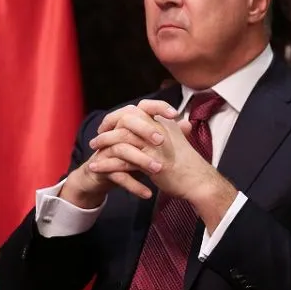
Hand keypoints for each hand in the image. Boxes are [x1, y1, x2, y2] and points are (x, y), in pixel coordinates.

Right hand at [58, 101, 177, 208]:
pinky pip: (117, 175)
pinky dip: (133, 185)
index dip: (157, 107)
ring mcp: (107, 150)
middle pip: (128, 123)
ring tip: (158, 170)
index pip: (141, 107)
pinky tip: (147, 193)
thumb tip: (188, 124)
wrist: (100, 176)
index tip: (174, 114)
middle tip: (162, 141)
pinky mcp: (102, 168)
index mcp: (128, 123)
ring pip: (123, 150)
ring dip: (142, 161)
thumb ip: (168, 134)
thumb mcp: (147, 146)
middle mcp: (115, 132)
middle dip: (146, 130)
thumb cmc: (127, 157)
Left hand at [90, 103, 237, 230]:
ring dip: (103, 144)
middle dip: (107, 128)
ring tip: (92, 152)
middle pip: (126, 120)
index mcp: (164, 123)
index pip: (139, 108)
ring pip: (121, 138)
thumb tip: (173, 122)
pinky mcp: (149, 163)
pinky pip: (121, 161)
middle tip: (96, 138)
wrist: (198, 181)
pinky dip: (106, 164)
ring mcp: (153, 146)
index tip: (110, 124)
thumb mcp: (180, 140)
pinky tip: (96, 168)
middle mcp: (157, 130)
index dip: (121, 114)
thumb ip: (172, 129)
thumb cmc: (188, 163)